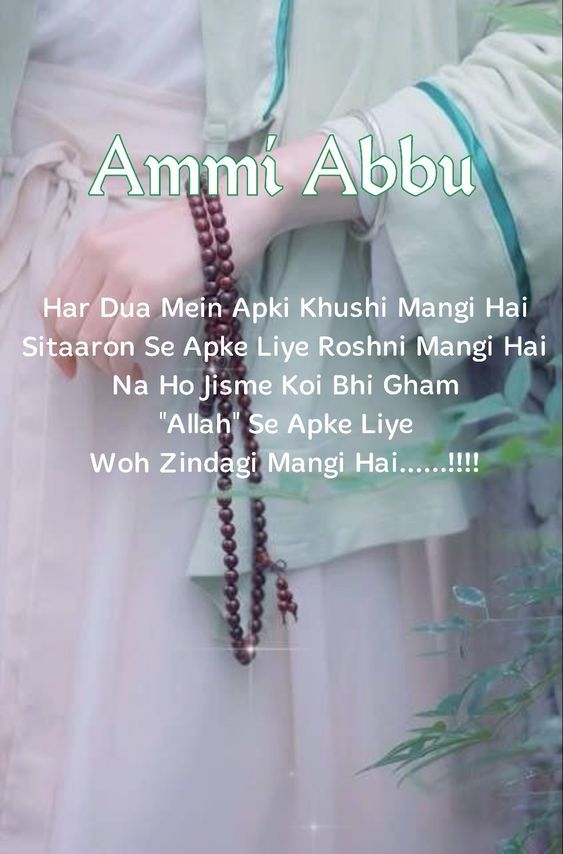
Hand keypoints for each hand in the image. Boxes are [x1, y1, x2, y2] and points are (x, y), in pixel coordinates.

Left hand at [42, 132, 359, 379]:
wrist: (231, 216)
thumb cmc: (191, 236)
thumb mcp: (136, 246)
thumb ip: (109, 274)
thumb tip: (98, 319)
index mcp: (90, 244)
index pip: (51, 302)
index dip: (55, 343)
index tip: (71, 365)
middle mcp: (98, 253)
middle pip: (66, 325)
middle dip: (82, 359)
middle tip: (108, 371)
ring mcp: (122, 270)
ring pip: (90, 338)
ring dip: (106, 366)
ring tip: (128, 372)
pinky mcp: (150, 288)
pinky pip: (119, 341)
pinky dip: (122, 365)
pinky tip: (137, 373)